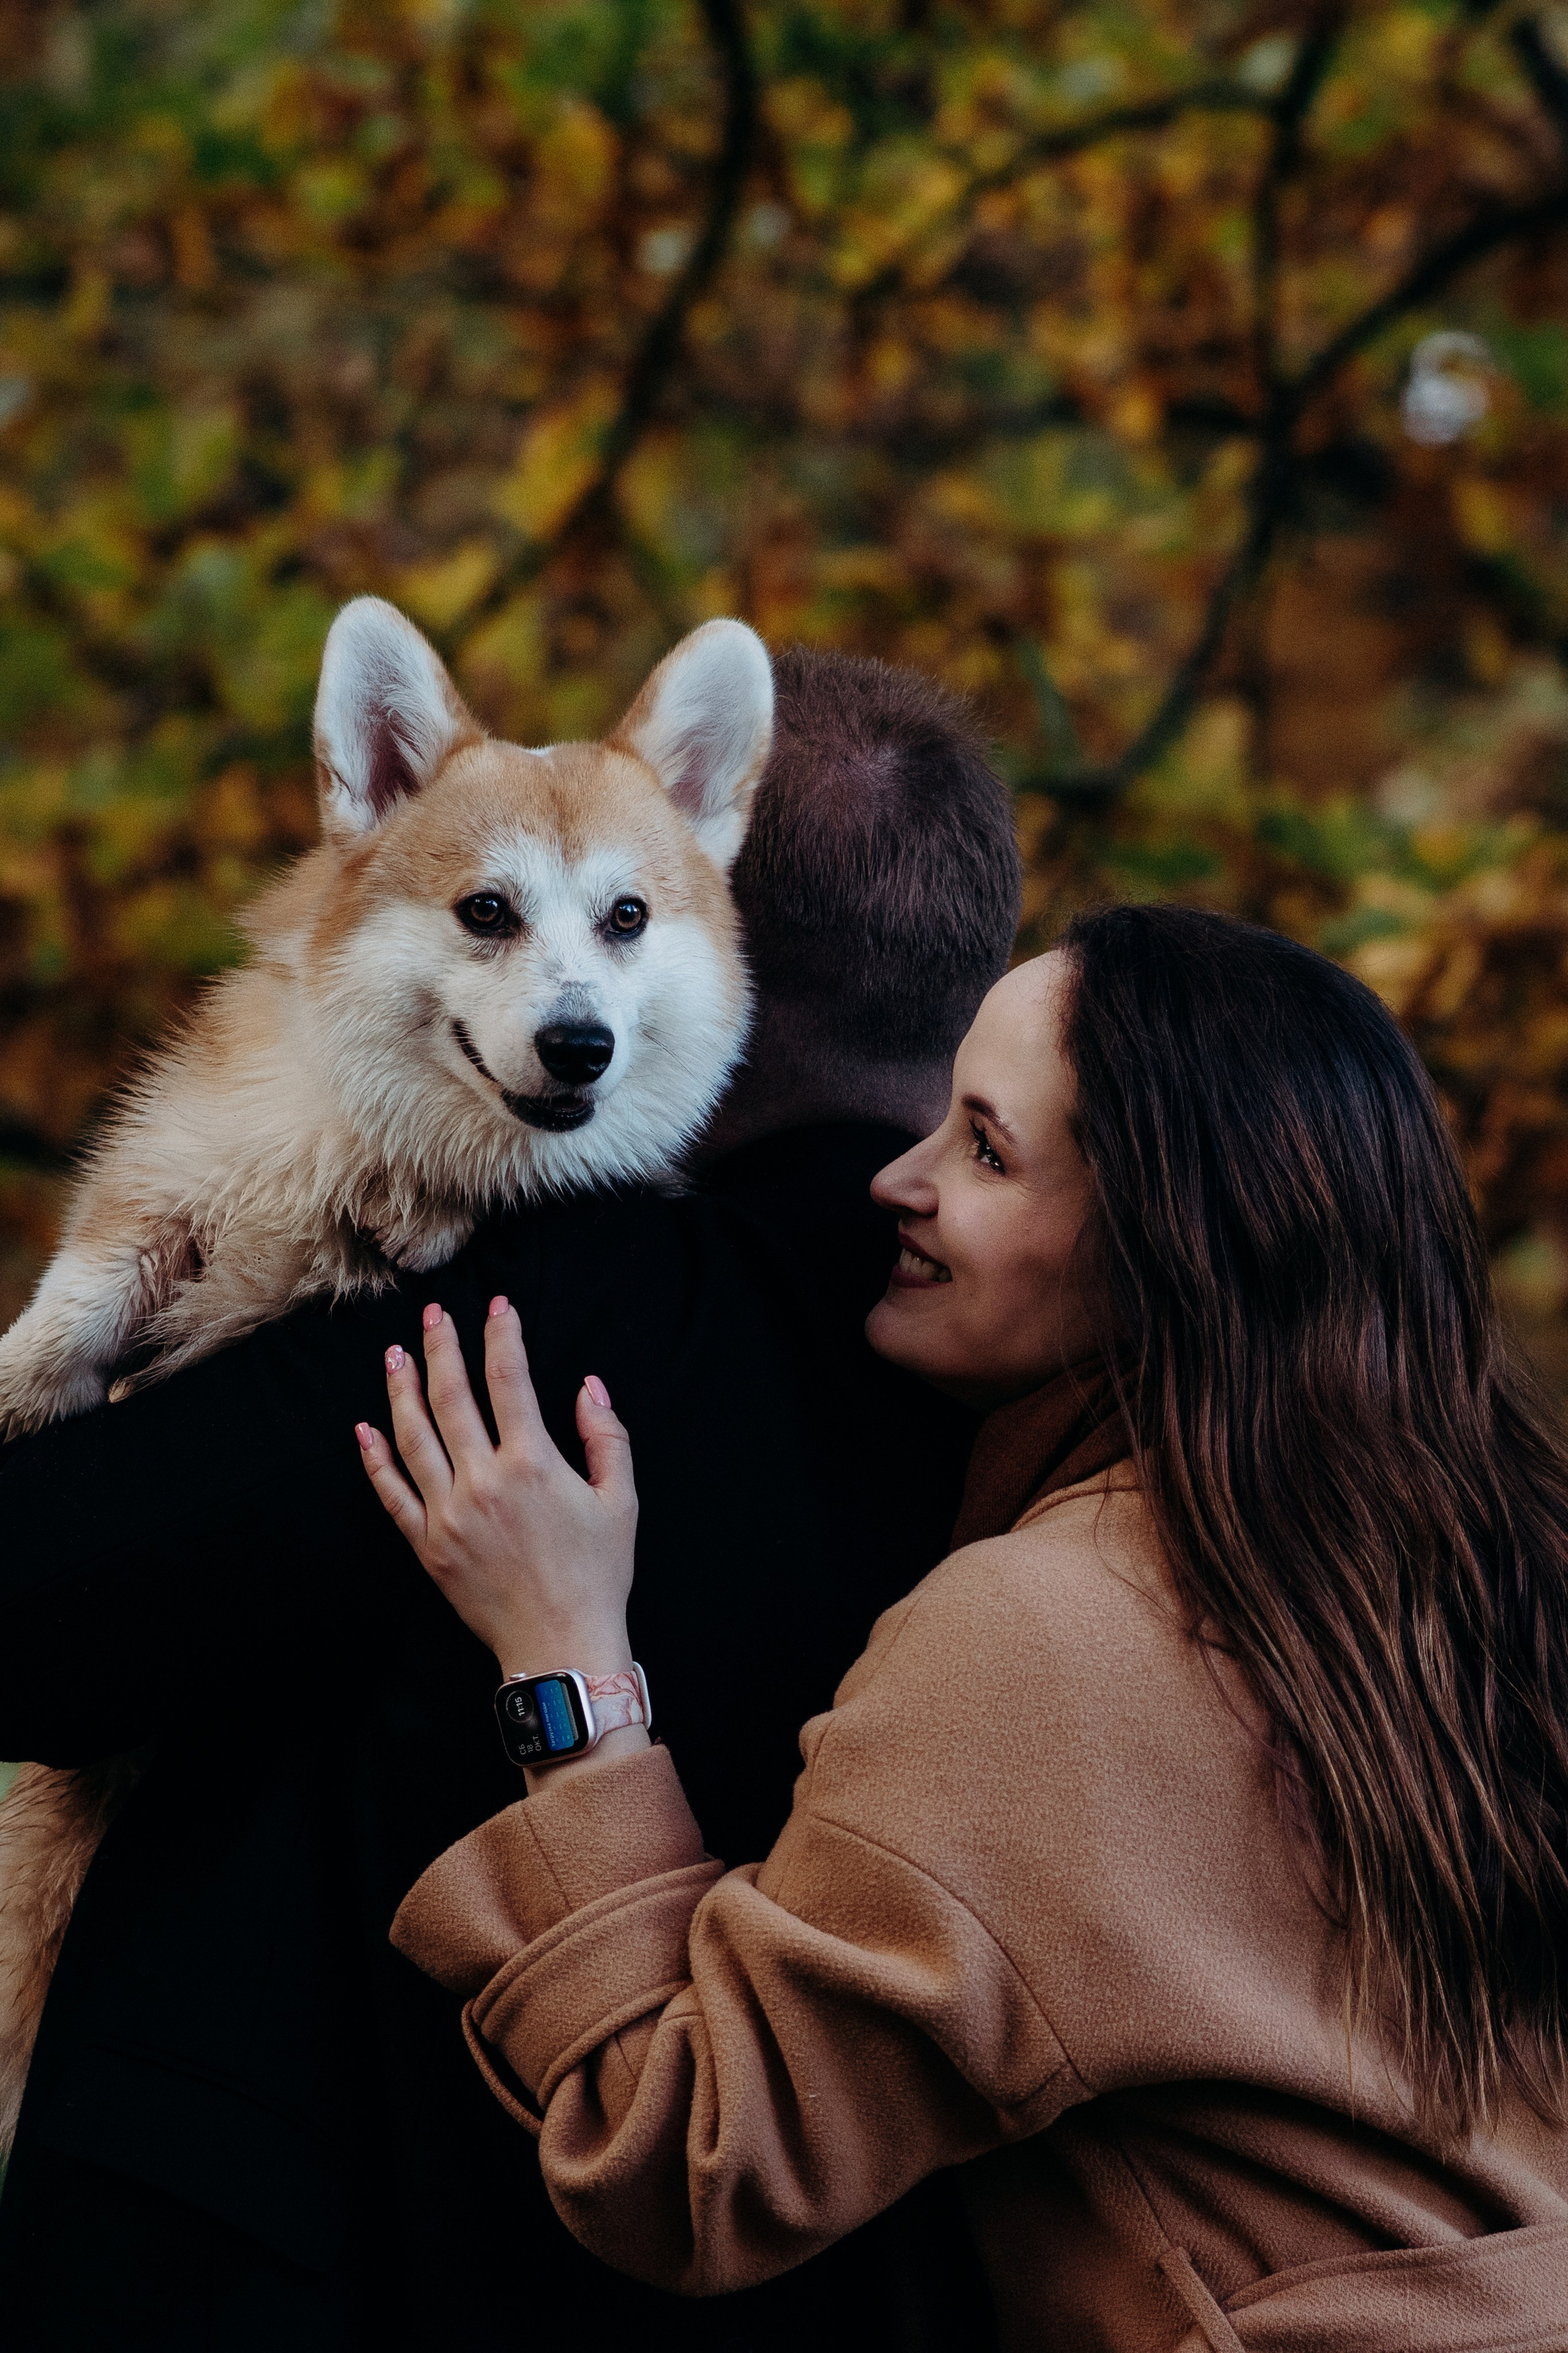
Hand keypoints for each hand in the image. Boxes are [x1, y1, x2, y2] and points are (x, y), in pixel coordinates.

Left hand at [356, 1296, 637, 1683]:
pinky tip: (365, 1429)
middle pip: (452, 1397)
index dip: (502, 1335)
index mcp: (533, 1464)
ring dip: (401, 1390)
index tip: (498, 1307)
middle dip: (441, 1347)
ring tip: (395, 1354)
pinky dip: (375, 1459)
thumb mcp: (621, 1500)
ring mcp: (449, 1514)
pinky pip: (392, 1494)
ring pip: (413, 1436)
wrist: (562, 1645)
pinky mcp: (428, 1545)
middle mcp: (484, 1482)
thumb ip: (607, 1436)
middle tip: (433, 1314)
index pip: (510, 1379)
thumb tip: (587, 1386)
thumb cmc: (598, 1573)